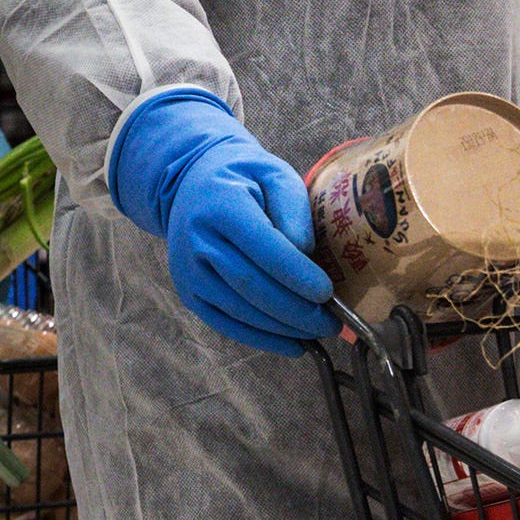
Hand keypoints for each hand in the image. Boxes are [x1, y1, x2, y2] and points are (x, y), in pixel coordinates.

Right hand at [107, 89, 335, 355]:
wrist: (191, 186)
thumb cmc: (243, 179)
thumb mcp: (274, 174)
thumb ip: (292, 207)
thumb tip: (303, 251)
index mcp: (220, 206)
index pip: (261, 247)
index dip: (295, 274)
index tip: (327, 293)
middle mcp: (196, 241)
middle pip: (250, 284)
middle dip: (295, 309)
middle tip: (331, 322)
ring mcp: (188, 272)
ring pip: (239, 310)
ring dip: (282, 328)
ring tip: (317, 332)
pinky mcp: (189, 294)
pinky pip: (226, 323)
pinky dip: (261, 339)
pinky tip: (292, 344)